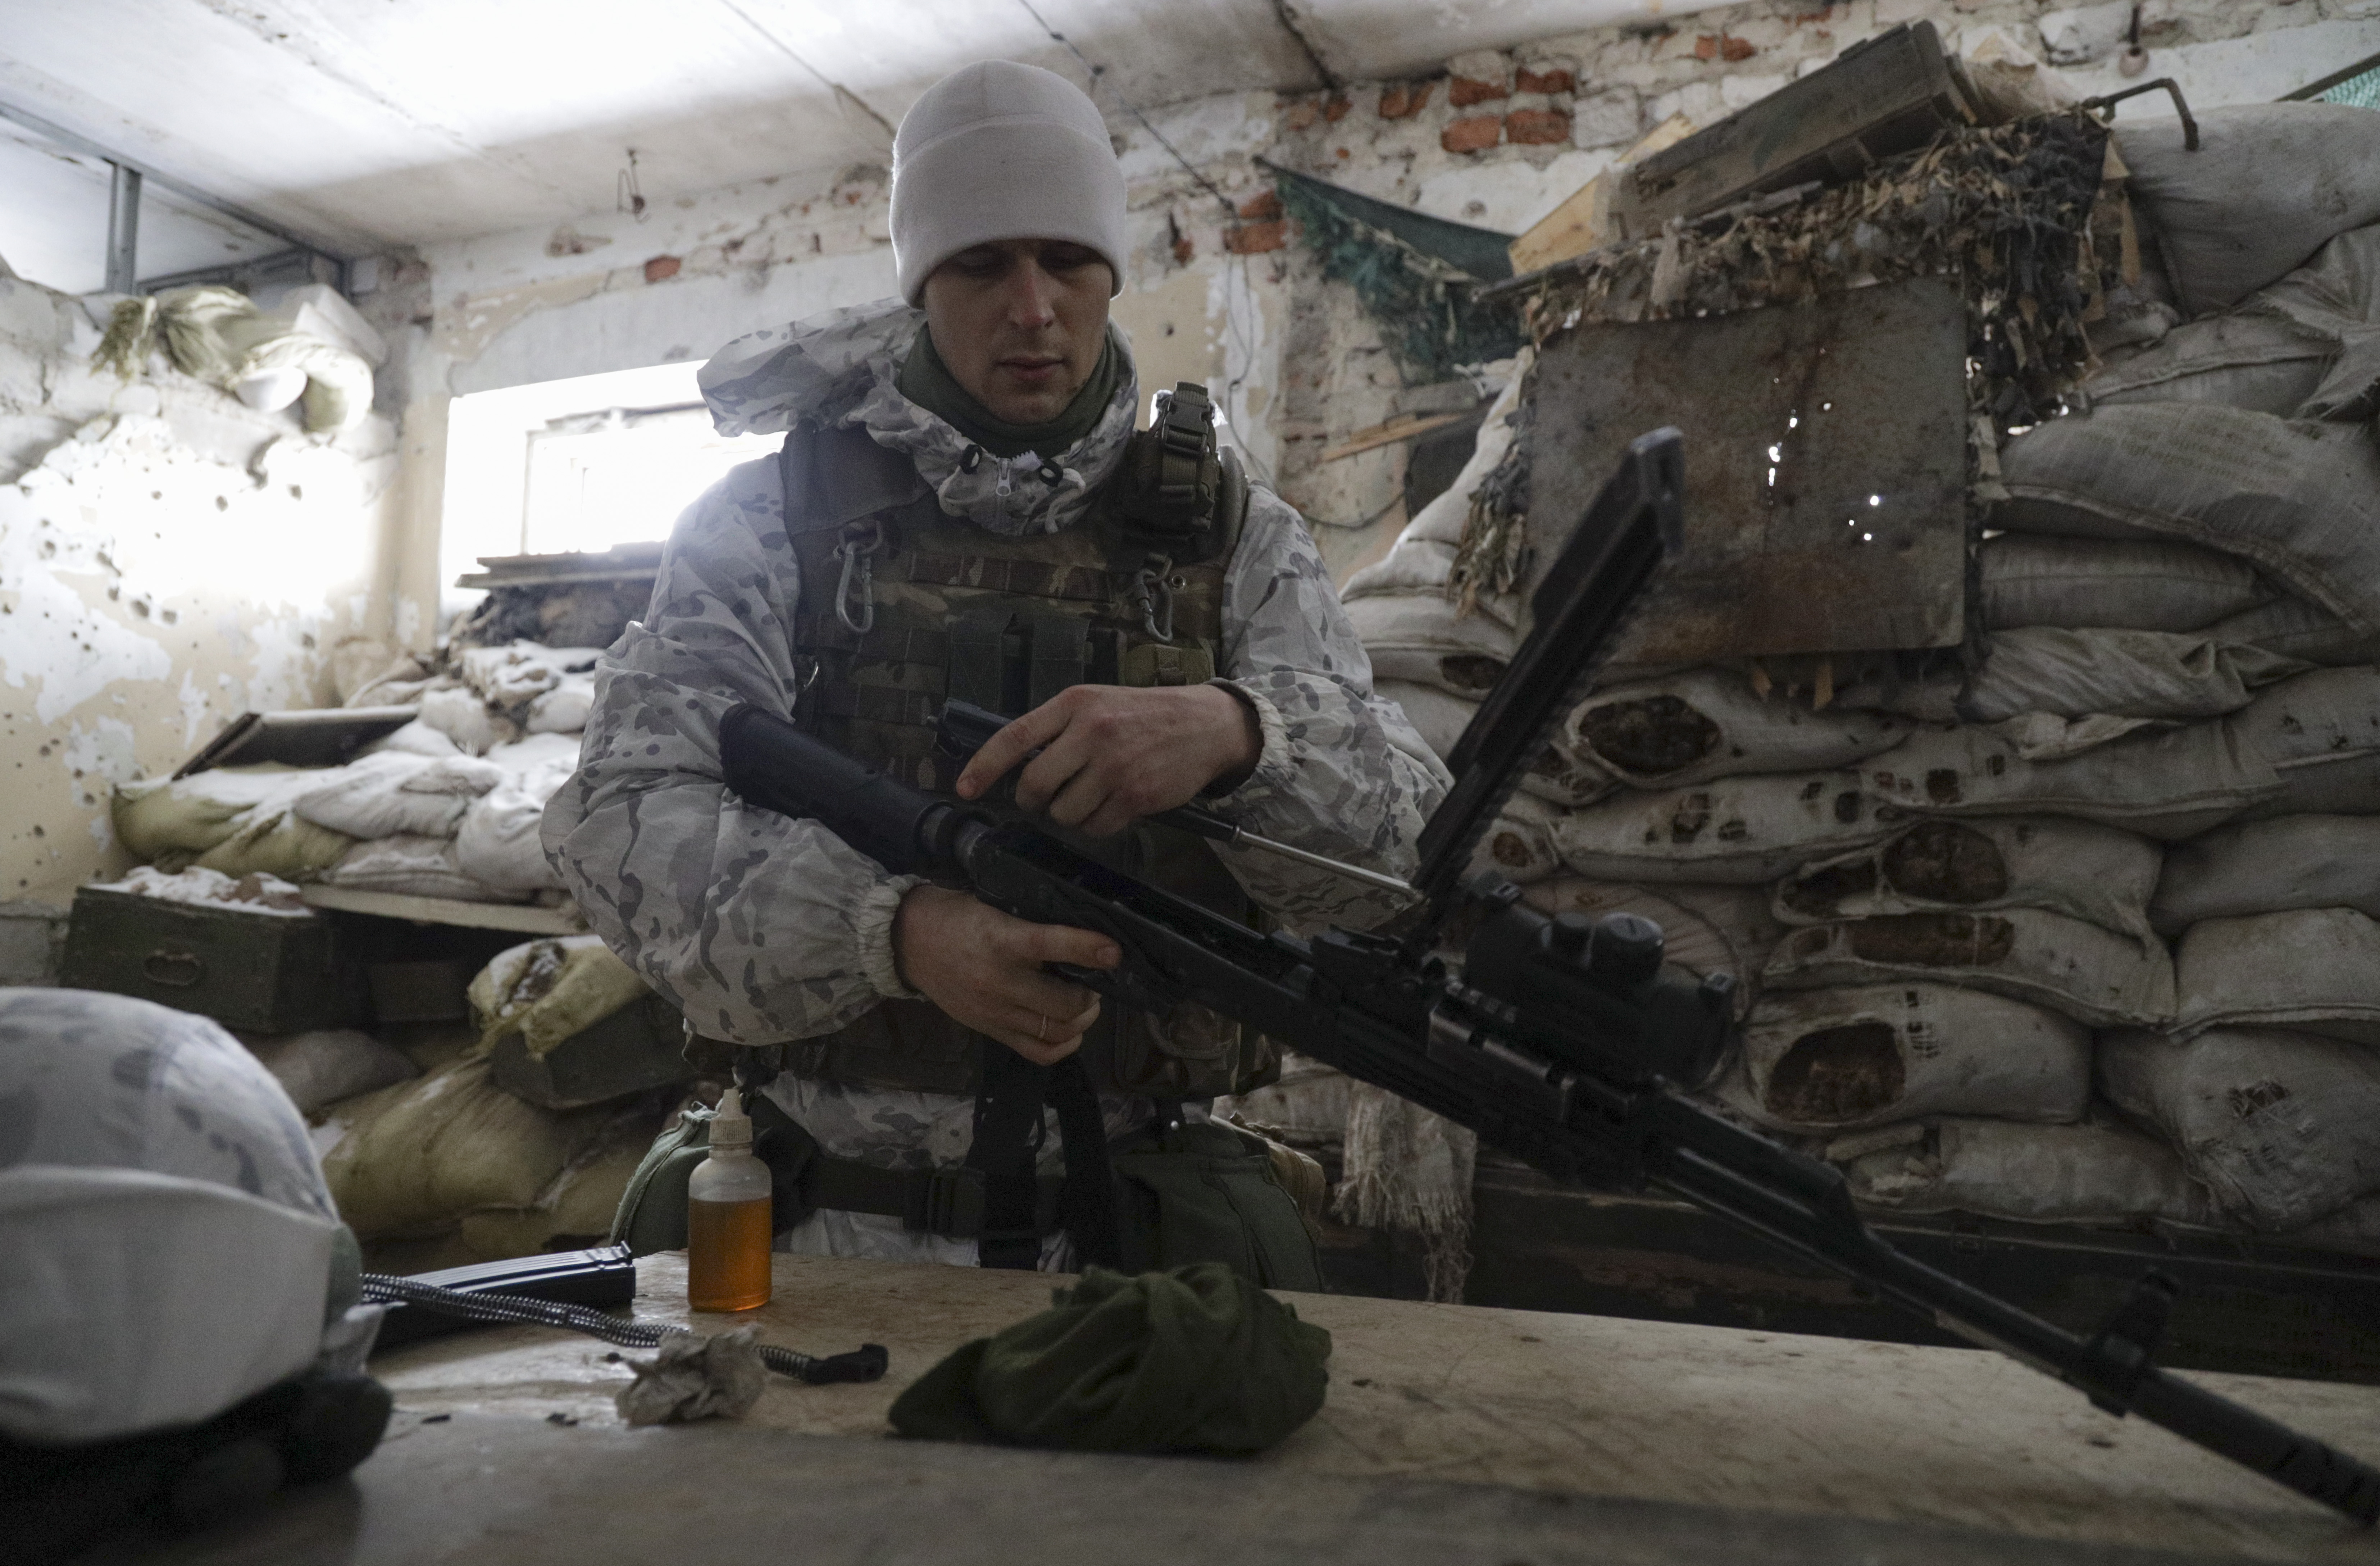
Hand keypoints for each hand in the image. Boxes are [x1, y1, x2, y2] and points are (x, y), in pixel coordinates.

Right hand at [893, 884, 1118, 1063]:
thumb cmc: (955, 917)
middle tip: (1094, 983)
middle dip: (1090, 995)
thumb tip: (1080, 936)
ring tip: (1084, 1005)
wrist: (906, 942)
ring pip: (1055, 1031)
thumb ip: (1031, 924)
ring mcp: (994, 1011)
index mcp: (1000, 940)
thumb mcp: (993, 906)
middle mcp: (999, 981)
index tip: (1114, 952)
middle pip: (1063, 1003)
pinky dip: (1062, 1045)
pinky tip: (1068, 1030)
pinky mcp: (988, 1029)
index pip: (1052, 945)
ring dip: (1081, 1020)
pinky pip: (1037, 1051)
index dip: (1089, 948)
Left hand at [955, 683, 1261, 836]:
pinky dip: (1097, 825)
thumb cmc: (1143, 715)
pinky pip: (1096, 827)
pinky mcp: (1136, 795)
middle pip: (1034, 785)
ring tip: (1090, 796)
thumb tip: (1015, 764)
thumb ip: (1057, 727)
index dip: (983, 766)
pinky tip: (1113, 805)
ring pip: (1063, 813)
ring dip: (1068, 814)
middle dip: (1032, 800)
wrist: (1204, 725)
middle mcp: (1092, 732)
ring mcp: (1114, 766)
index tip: (964, 788)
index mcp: (1075, 703)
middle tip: (1042, 799)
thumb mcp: (1097, 703)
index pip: (1015, 737)